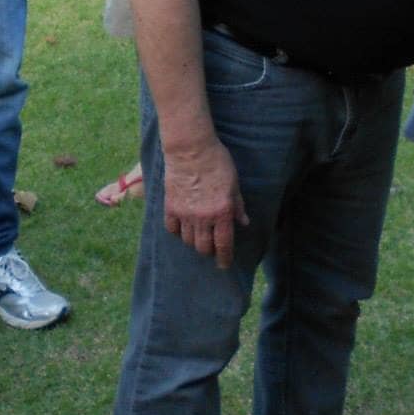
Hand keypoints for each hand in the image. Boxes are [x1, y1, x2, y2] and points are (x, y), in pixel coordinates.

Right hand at [162, 137, 248, 267]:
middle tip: (213, 248)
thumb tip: (243, 223)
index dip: (225, 258)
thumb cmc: (218, 162)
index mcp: (222, 212)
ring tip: (199, 236)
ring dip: (195, 242)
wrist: (191, 149)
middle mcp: (203, 218)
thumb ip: (237, 206)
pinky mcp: (170, 207)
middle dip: (210, 252)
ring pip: (188, 241)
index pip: (224, 245)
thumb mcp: (234, 184)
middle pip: (203, 247)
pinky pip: (172, 229)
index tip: (224, 265)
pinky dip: (178, 232)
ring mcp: (185, 214)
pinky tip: (183, 228)